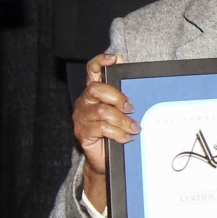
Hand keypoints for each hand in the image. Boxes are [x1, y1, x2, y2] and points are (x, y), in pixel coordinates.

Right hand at [72, 52, 134, 213]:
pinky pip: (102, 129)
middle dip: (117, 97)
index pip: (92, 71)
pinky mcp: (82, 133)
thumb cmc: (114, 129)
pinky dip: (118, 133)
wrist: (104, 158)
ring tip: (134, 128)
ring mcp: (81, 117)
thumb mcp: (120, 108)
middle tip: (131, 108)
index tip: (114, 59)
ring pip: (102, 112)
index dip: (100, 62)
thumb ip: (121, 86)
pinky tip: (126, 137)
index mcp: (94, 92)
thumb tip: (121, 59)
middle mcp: (85, 102)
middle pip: (96, 90)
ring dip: (122, 120)